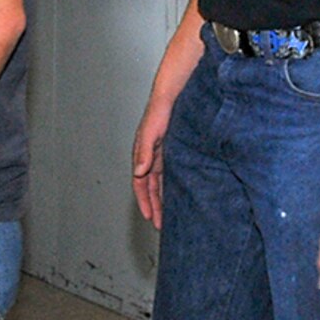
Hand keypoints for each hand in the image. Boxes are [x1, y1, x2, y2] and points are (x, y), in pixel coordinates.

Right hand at [131, 97, 171, 229]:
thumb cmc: (160, 109)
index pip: (140, 185)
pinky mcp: (173, 152)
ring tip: (170, 217)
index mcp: (142, 155)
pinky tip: (180, 196)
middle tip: (161, 225)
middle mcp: (150, 158)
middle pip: (150, 189)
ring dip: (163, 200)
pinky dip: (172, 187)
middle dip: (154, 207)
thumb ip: (145, 151)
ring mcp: (161, 156)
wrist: (172, 94)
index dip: (144, 202)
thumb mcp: (152, 131)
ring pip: (160, 184)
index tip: (150, 217)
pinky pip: (170, 175)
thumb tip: (139, 171)